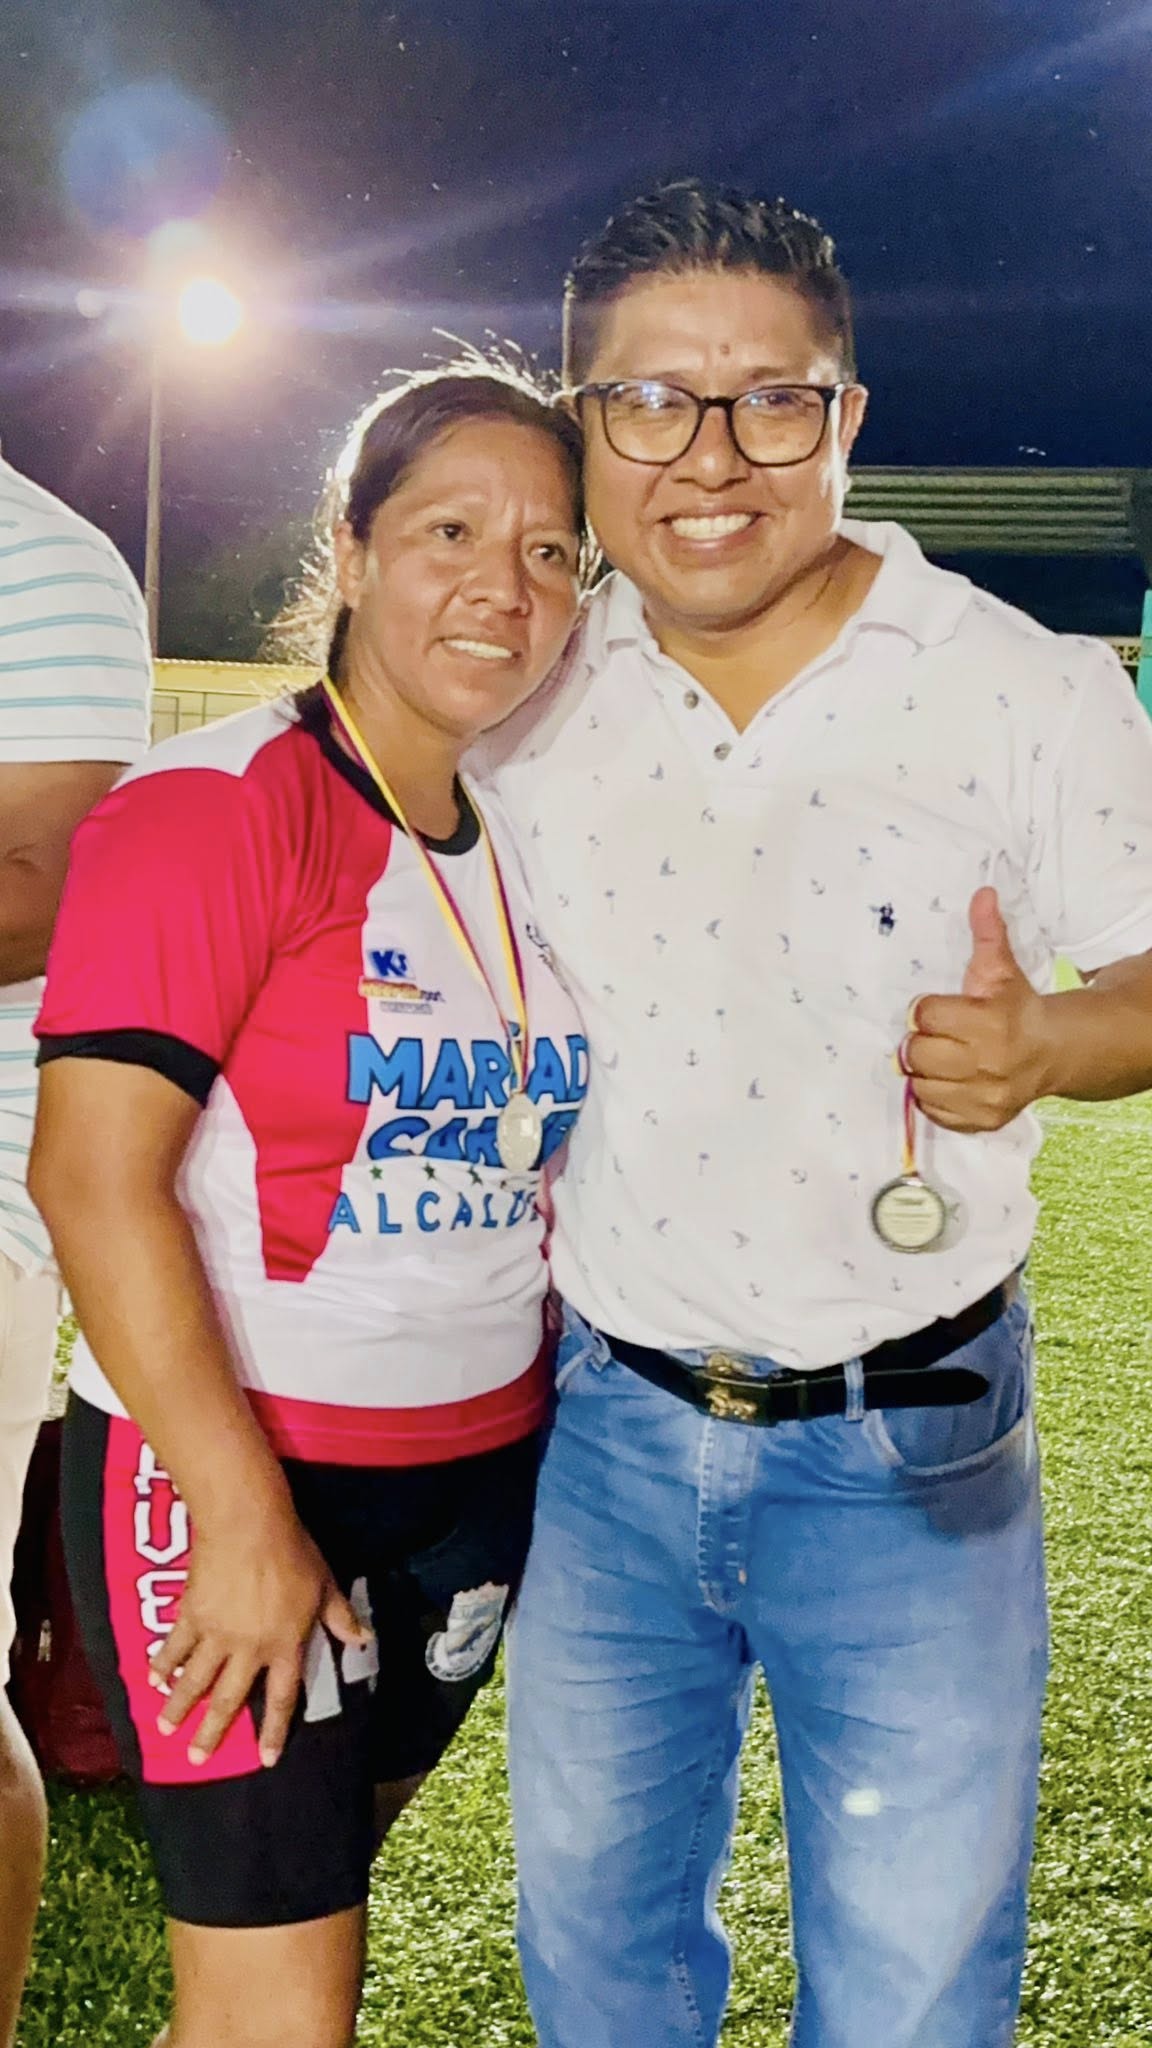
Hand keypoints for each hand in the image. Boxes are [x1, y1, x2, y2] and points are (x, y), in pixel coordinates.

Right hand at [148, 1505, 370, 1768]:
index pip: (281, 1696)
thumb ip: (340, 1617)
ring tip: (165, 1729)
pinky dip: (163, 1664)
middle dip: (211, 1732)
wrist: (248, 1526)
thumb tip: (364, 1640)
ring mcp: (216, 1634)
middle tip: (196, 1759)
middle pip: (229, 1699)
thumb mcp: (325, 1584)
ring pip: (195, 1680)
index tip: (266, 1759)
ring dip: (180, 1707)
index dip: (274, 1729)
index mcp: (284, 1645)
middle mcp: (248, 1649)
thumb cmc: (293, 1552)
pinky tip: (153, 1680)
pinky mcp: (191, 1615)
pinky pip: (175, 1647)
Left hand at [902, 887, 1054, 1131]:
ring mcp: (985, 1096)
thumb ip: (987, 933)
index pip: (923, 1015)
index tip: (938, 1009)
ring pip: (921, 1086)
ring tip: (943, 1058)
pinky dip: (936, 1098)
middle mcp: (988, 1064)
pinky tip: (949, 1081)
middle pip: (916, 1054)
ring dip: (925, 1072)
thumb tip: (982, 893)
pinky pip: (936, 1113)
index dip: (926, 1010)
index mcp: (990, 1022)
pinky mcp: (982, 1120)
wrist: (1053, 1052)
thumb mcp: (1002, 969)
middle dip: (921, 1041)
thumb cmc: (1016, 1006)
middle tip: (939, 1036)